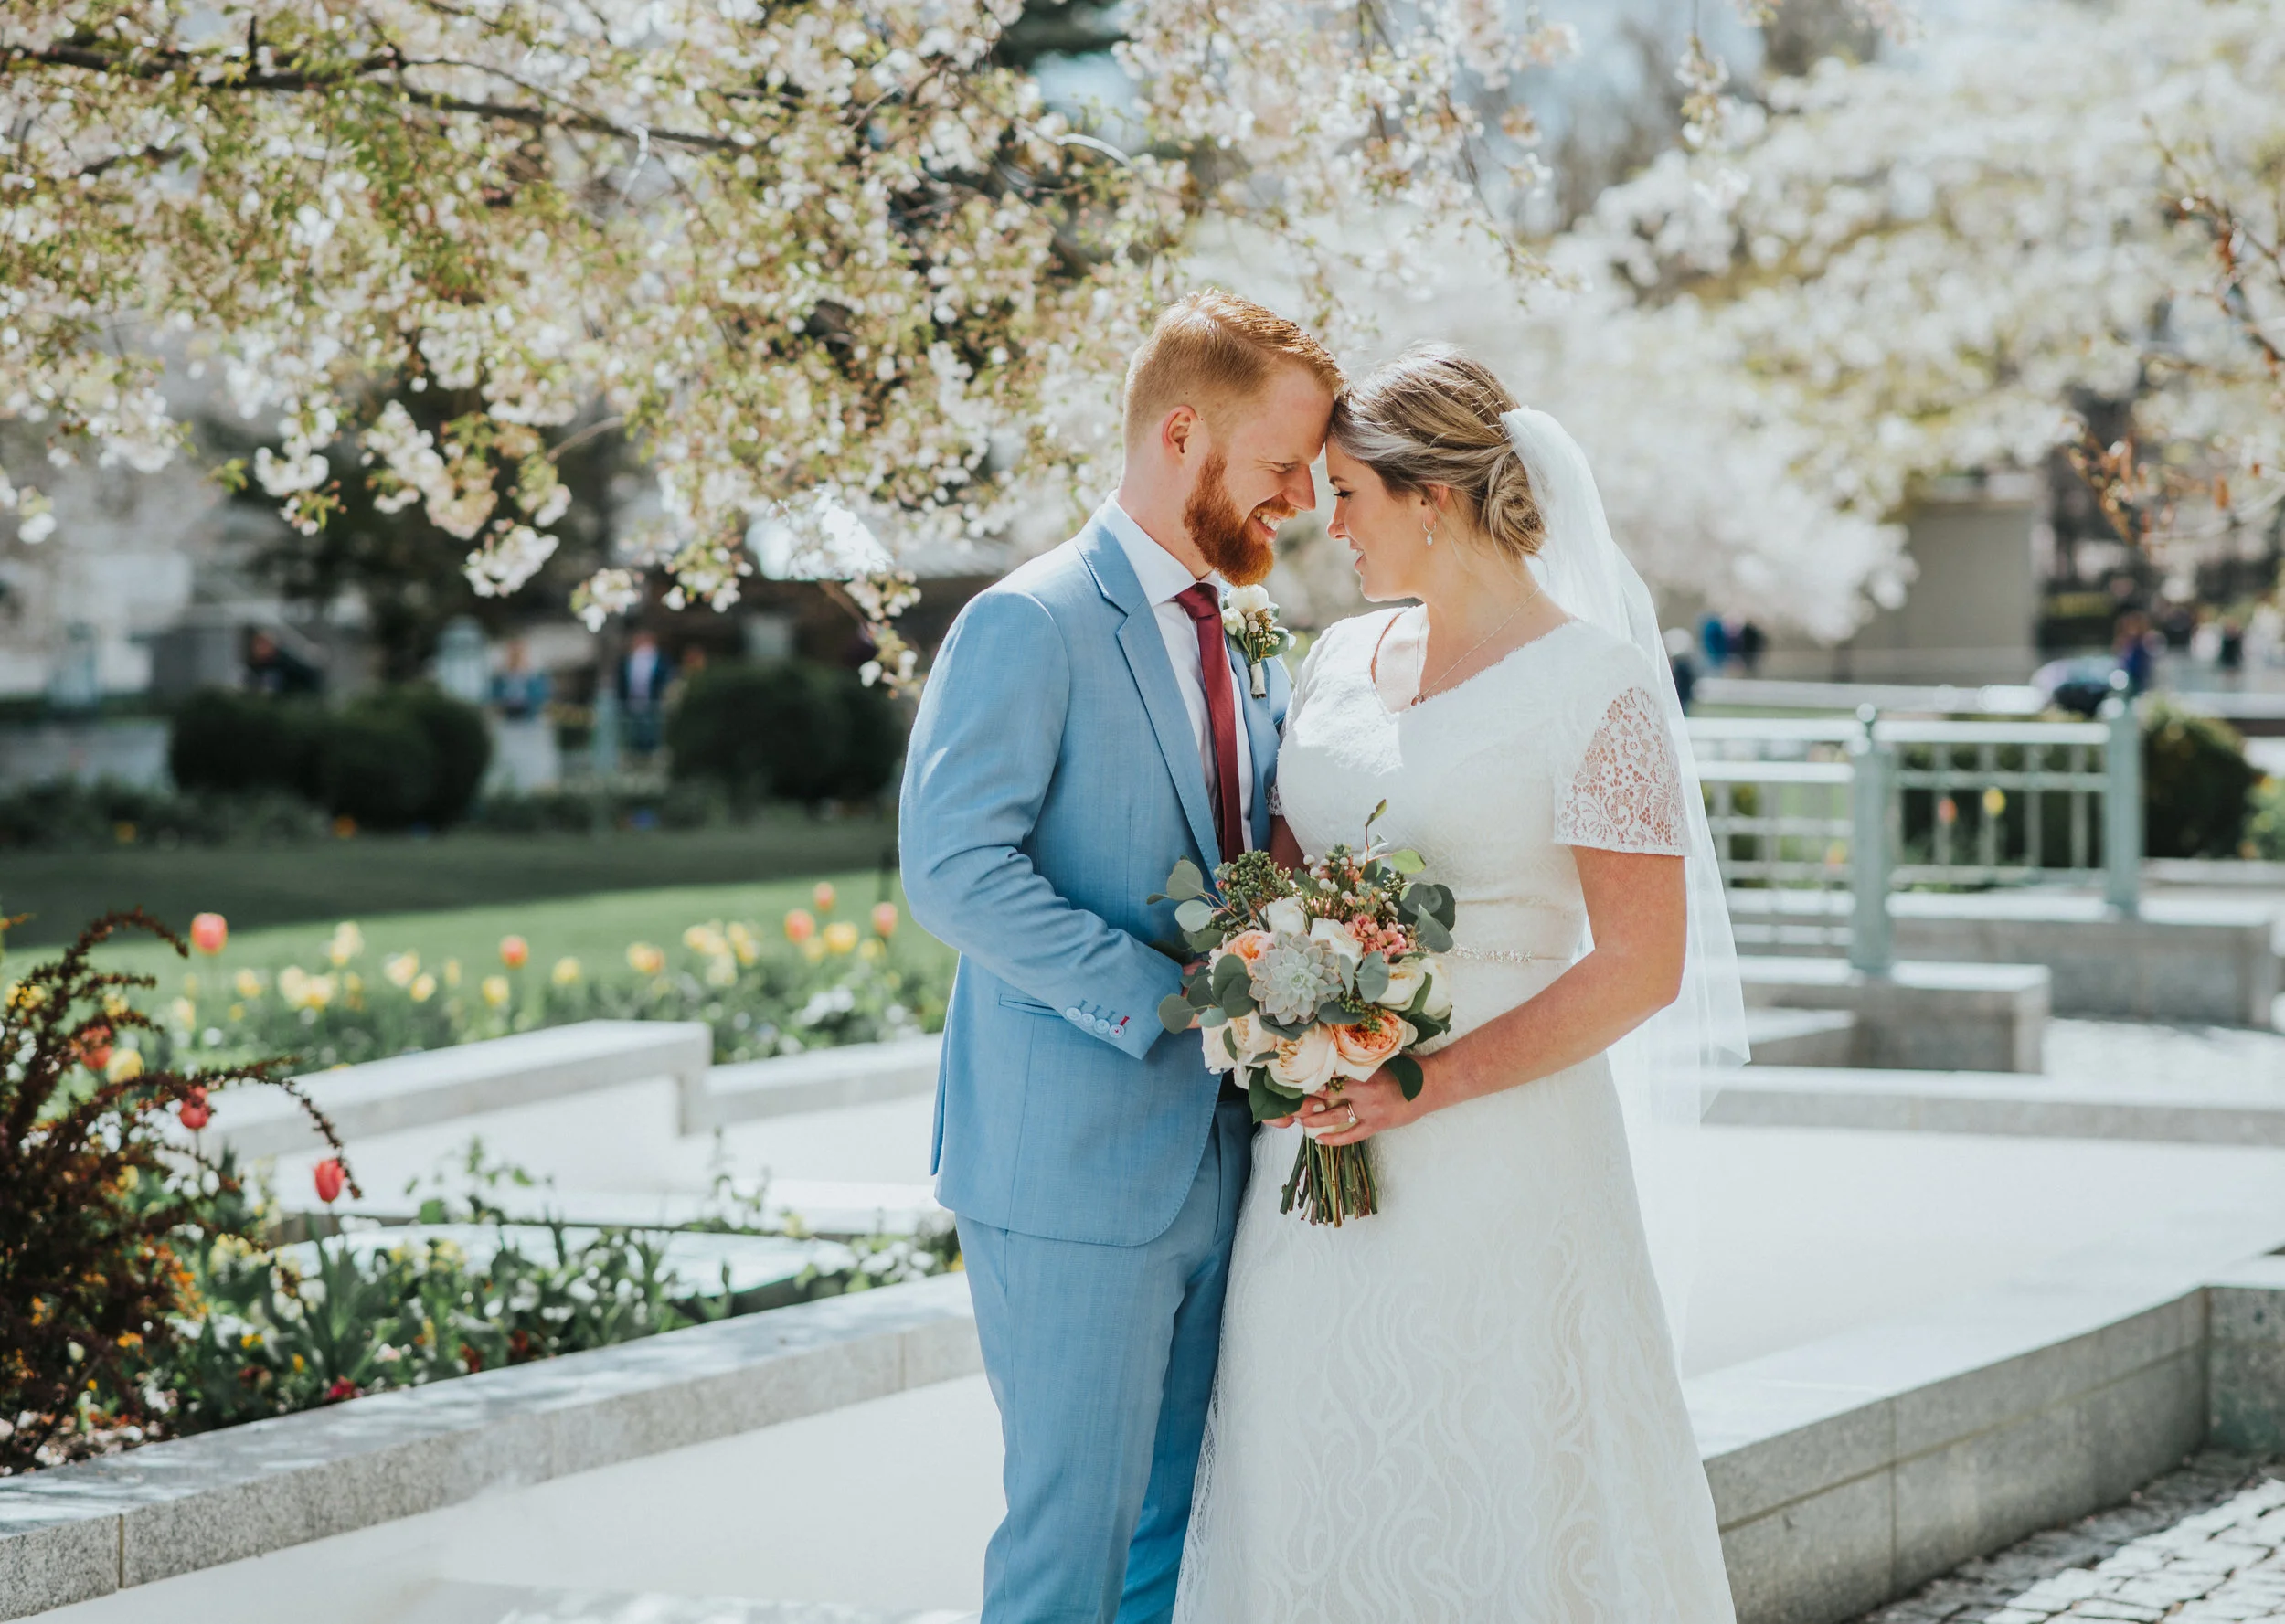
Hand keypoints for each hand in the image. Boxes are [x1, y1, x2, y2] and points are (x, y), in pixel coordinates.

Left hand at [1298, 1061, 1435, 1145]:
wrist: (1432, 1084)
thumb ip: (1359, 1058)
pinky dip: (1335, 1139)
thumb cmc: (1406, 1068)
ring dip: (1314, 1119)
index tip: (1292, 1078)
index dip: (1309, 1077)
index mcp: (1362, 1070)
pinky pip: (1352, 1135)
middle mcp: (1363, 1090)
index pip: (1328, 1073)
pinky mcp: (1377, 1124)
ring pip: (1334, 1116)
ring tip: (1298, 1121)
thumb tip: (1336, 1051)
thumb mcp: (1381, 1057)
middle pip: (1325, 1095)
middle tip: (1286, 1102)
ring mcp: (1370, 1110)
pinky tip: (1319, 1140)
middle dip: (1305, 1099)